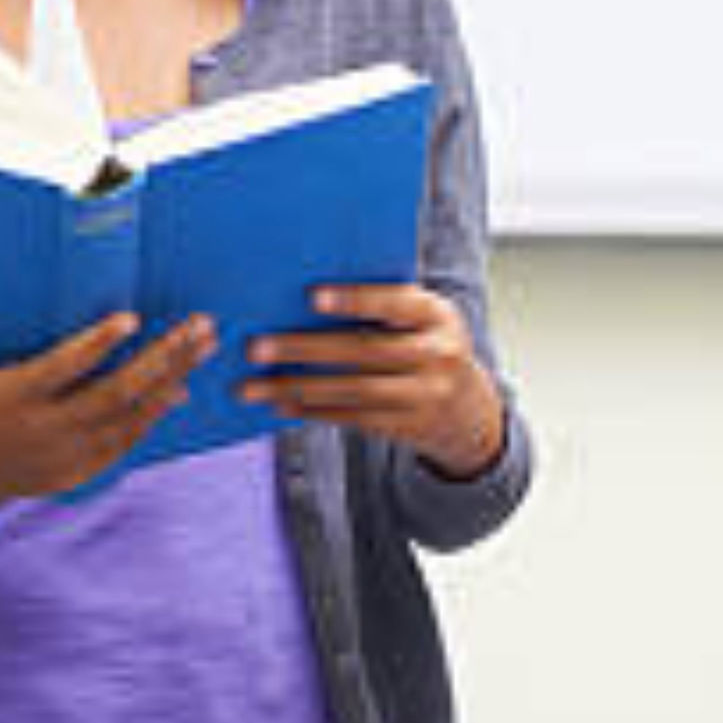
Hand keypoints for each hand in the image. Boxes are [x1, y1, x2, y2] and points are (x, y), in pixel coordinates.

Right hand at [0, 281, 210, 536]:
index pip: (61, 369)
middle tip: (200, 327)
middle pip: (115, 393)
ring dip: (170, 381)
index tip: (131, 318)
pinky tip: (176, 390)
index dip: (96, 344)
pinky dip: (151, 417)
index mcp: (10, 400)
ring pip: (129, 419)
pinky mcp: (73, 472)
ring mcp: (63, 456)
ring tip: (201, 347)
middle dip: (163, 359)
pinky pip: (122, 443)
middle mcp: (44, 430)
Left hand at [245, 282, 507, 477]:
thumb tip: (304, 295)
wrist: (469, 410)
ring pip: (353, 391)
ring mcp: (425, 395)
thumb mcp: (423, 319)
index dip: (355, 300)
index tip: (311, 297)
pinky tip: (281, 403)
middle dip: (305, 349)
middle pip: (364, 350)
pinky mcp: (408, 427)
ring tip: (253, 386)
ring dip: (297, 387)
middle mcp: (438, 355)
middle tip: (257, 348)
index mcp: (438, 315)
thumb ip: (384, 304)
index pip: (396, 303)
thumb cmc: (427, 345)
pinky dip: (313, 411)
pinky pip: (353, 418)